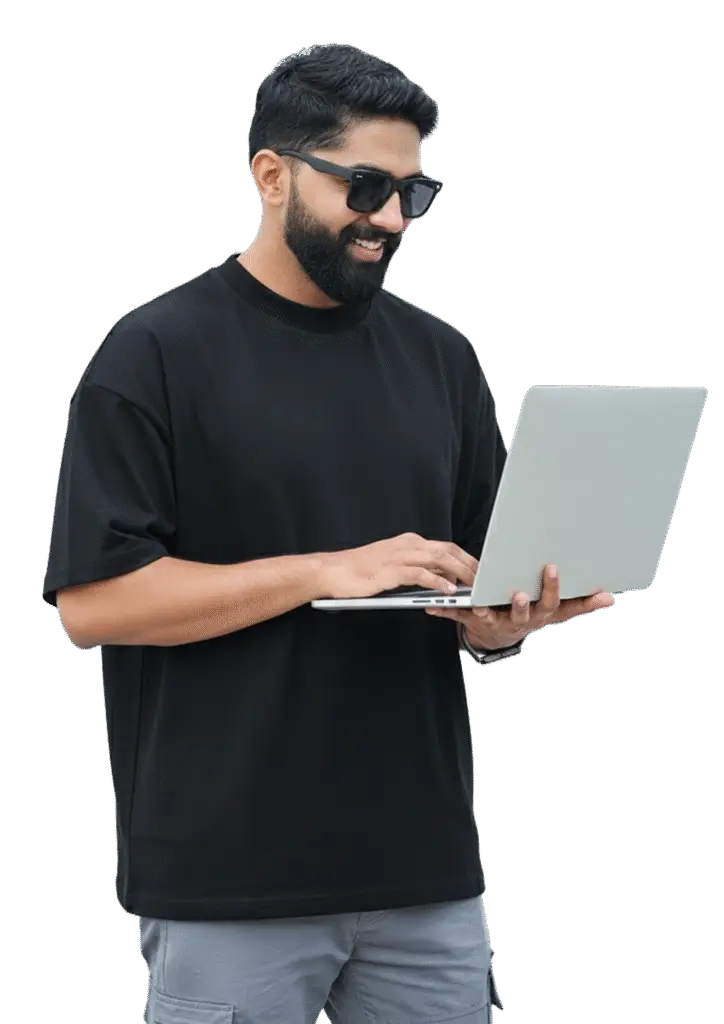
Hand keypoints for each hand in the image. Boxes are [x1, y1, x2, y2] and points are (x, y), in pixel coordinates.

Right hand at [318, 532, 477, 599]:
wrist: (333, 571)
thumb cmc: (360, 571)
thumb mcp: (394, 566)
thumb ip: (418, 569)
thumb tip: (442, 578)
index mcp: (409, 542)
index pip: (445, 547)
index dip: (465, 558)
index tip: (479, 571)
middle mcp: (407, 545)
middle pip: (447, 551)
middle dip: (469, 564)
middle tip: (484, 579)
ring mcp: (400, 556)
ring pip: (439, 559)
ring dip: (460, 572)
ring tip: (473, 585)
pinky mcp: (391, 570)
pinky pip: (421, 574)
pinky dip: (438, 582)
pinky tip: (448, 591)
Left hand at [425, 564, 614, 649]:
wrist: (498, 636)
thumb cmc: (528, 614)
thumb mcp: (556, 611)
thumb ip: (582, 603)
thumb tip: (611, 597)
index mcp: (539, 614)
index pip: (551, 603)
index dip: (552, 588)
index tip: (552, 569)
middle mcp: (519, 620)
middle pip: (523, 613)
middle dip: (522, 603)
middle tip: (520, 593)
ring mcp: (495, 622)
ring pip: (490, 617)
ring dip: (483, 610)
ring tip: (477, 602)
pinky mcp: (472, 622)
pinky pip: (457, 618)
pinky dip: (444, 613)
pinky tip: (431, 608)